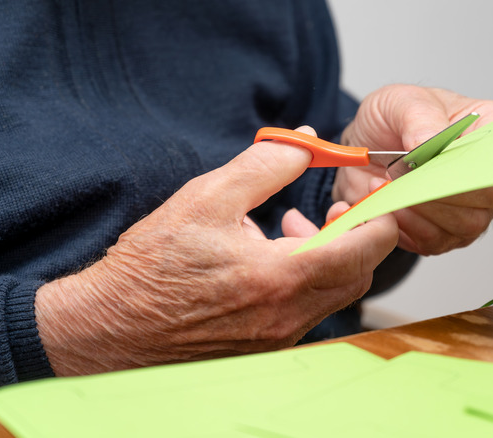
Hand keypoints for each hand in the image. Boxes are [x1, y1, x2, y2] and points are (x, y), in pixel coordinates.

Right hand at [35, 128, 397, 375]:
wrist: (113, 326)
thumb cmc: (153, 265)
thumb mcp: (207, 196)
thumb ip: (265, 164)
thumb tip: (306, 142)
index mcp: (282, 277)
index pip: (368, 246)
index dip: (379, 213)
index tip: (369, 192)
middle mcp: (289, 315)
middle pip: (359, 272)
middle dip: (354, 234)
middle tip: (331, 208)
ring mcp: (279, 337)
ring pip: (335, 293)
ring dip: (328, 256)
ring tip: (288, 230)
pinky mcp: (265, 347)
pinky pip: (307, 310)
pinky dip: (305, 280)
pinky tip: (267, 260)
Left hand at [333, 85, 492, 255]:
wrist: (364, 148)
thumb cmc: (390, 121)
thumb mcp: (399, 102)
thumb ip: (418, 117)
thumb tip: (428, 142)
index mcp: (488, 127)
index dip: (474, 164)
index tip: (434, 161)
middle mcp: (485, 171)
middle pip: (488, 196)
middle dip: (439, 189)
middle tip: (400, 172)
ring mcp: (470, 206)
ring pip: (464, 224)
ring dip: (420, 208)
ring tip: (387, 183)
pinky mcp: (444, 232)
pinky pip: (435, 241)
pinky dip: (406, 225)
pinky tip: (388, 202)